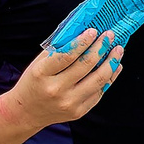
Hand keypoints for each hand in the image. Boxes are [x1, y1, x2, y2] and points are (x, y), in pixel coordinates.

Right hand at [8, 30, 122, 129]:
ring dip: (111, 62)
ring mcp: (69, 103)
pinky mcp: (79, 112)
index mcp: (42, 74)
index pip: (67, 55)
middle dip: (101, 47)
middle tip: (109, 35)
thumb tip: (82, 32)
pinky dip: (110, 78)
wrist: (26, 112)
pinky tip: (115, 66)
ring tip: (117, 50)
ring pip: (98, 80)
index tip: (94, 31)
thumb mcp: (38, 63)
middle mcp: (56, 90)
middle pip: (86, 66)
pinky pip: (99, 93)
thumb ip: (58, 49)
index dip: (83, 42)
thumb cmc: (34, 82)